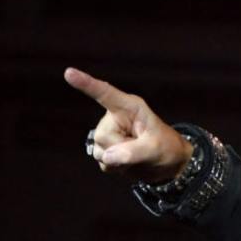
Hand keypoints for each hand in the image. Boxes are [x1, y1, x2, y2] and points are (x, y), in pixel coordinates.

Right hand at [64, 67, 192, 182]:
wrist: (170, 165)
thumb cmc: (167, 148)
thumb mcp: (156, 149)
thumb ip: (133, 152)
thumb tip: (107, 157)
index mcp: (129, 108)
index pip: (105, 94)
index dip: (87, 84)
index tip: (69, 73)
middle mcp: (114, 118)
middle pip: (102, 135)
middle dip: (121, 149)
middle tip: (141, 150)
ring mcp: (108, 133)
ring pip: (99, 150)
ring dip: (118, 160)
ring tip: (136, 155)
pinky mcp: (106, 149)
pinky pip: (102, 161)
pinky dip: (115, 167)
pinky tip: (128, 163)